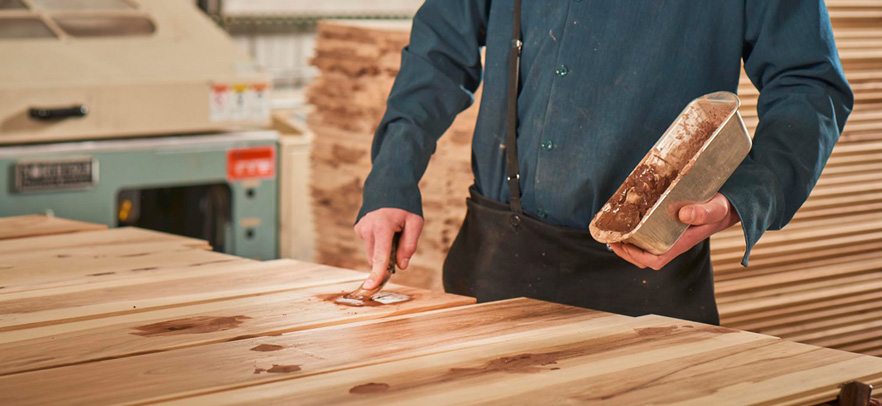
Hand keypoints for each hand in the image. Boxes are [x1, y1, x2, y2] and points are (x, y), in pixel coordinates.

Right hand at [354, 208, 423, 289]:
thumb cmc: (405, 204)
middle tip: (401, 240)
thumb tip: (401, 266)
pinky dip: (378, 242)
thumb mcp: (415, 222)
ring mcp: (361, 228)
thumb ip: (408, 246)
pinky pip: (370, 244)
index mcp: (383, 226)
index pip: (380, 256)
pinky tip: (385, 228)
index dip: (377, 273)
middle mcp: (368, 228)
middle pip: (376, 257)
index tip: (370, 287)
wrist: (389, 183)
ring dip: (383, 249)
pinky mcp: (359, 228)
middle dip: (388, 258)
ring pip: (373, 252)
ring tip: (393, 230)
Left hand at [609, 193, 738, 269]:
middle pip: (644, 258)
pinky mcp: (667, 228)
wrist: (728, 204)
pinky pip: (648, 237)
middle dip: (625, 251)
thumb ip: (703, 213)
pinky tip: (627, 221)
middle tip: (610, 237)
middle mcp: (672, 243)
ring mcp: (669, 237)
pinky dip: (634, 232)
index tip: (622, 243)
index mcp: (680, 243)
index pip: (655, 260)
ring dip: (627, 243)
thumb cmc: (721, 208)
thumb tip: (683, 214)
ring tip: (614, 231)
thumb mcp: (715, 208)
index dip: (636, 256)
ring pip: (644, 249)